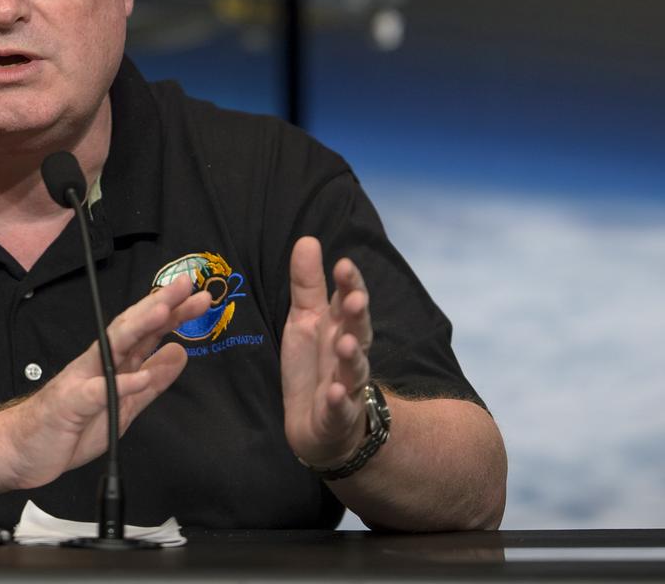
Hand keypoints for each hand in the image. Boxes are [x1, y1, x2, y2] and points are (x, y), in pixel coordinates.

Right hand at [0, 273, 209, 493]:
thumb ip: (151, 379)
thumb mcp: (125, 405)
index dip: (172, 312)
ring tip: (163, 311)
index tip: (198, 296)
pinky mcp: (70, 405)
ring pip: (113, 347)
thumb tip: (180, 352)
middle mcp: (99, 363)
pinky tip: (139, 378)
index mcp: (114, 363)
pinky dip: (118, 385)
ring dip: (139, 327)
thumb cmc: (73, 424)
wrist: (25, 448)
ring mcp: (83, 380)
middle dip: (159, 304)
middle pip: (132, 327)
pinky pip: (96, 394)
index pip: (146, 331)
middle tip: (186, 284)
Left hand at [281, 235, 374, 469]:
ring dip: (352, 356)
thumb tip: (308, 239)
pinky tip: (336, 394)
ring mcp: (346, 386)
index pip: (349, 301)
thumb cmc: (315, 364)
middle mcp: (348, 353)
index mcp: (340, 327)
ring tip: (346, 343)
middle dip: (358, 316)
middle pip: (359, 331)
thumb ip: (307, 283)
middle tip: (355, 299)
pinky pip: (341, 409)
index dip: (349, 284)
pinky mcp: (337, 416)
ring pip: (354, 370)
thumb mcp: (305, 320)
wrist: (319, 425)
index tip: (343, 264)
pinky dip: (340, 402)